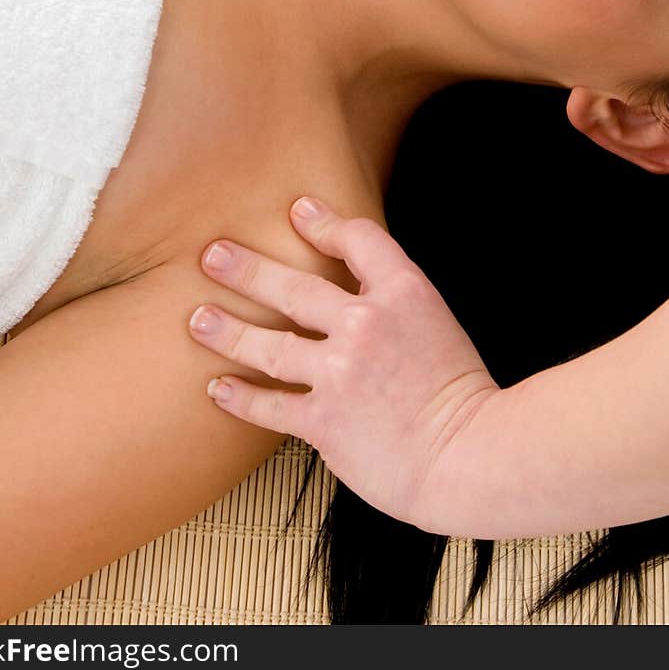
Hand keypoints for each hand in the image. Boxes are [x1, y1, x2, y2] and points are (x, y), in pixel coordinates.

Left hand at [188, 197, 499, 530]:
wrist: (471, 458)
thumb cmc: (462, 395)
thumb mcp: (437, 324)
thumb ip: (394, 304)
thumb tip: (352, 295)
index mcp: (404, 293)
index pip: (358, 240)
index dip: (324, 223)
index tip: (298, 211)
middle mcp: (366, 323)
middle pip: (293, 287)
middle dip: (246, 268)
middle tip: (211, 254)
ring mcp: (340, 372)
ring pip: (268, 345)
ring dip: (227, 330)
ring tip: (197, 319)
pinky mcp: (324, 421)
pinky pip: (270, 405)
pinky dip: (240, 397)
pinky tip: (217, 387)